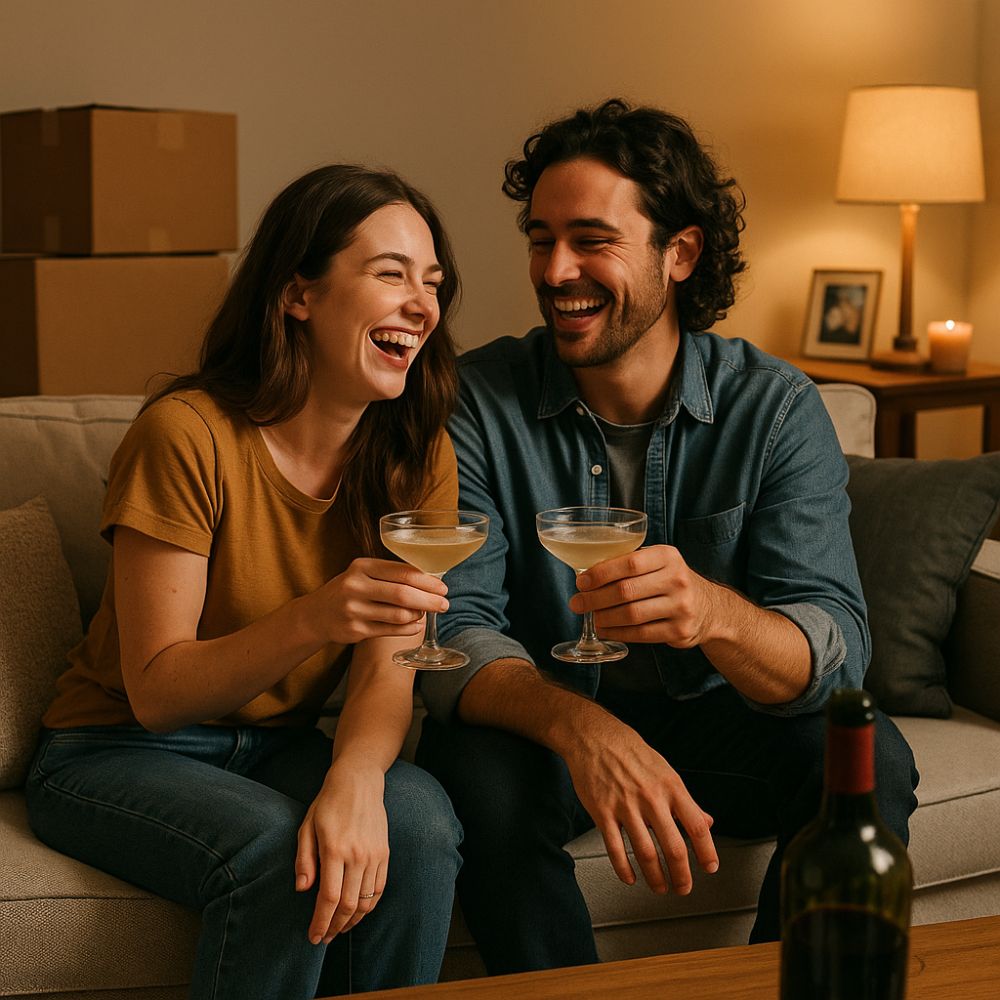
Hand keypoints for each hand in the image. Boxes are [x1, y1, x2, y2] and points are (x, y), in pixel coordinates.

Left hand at [295, 762, 388, 943]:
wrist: (359, 782)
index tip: (314, 937)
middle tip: (324, 938)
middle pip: (349, 905)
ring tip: (339, 928)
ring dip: (352, 921)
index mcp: (335, 849)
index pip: (329, 898)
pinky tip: (358, 912)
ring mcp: (374, 855)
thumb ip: (304, 860)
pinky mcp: (385, 853)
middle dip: (335, 927)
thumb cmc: (328, 804)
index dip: (321, 922)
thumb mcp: (307, 827)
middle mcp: (357, 855)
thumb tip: (302, 890)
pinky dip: (369, 906)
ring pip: (366, 901)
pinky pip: (379, 889)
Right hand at [318, 558, 448, 644]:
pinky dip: (408, 628)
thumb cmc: (349, 590)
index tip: (442, 587)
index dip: (427, 581)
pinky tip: (417, 625)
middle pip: (402, 594)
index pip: (402, 572)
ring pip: (398, 615)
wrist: (316, 615)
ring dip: (418, 615)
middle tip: (444, 604)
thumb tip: (429, 580)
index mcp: (362, 567)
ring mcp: (354, 610)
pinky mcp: (355, 631)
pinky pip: (390, 630)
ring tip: (425, 613)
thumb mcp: (363, 573)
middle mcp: (356, 586)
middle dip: (429, 600)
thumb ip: (390, 574)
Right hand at [561, 710, 717, 893]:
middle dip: (682, 875)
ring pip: (645, 853)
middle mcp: (650, 798)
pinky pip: (615, 849)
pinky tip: (629, 877)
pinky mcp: (602, 813)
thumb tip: (707, 821)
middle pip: (673, 847)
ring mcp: (625, 807)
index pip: (696, 826)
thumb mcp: (665, 770)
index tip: (710, 867)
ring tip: (659, 887)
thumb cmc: (630, 751)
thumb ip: (686, 800)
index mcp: (670, 787)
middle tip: (683, 887)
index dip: (707, 851)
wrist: (594, 737)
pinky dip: (624, 869)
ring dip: (655, 877)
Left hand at [570, 545, 715, 647]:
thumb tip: (586, 574)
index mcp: (668, 556)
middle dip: (595, 598)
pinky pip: (641, 634)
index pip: (630, 563)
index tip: (581, 582)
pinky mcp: (679, 631)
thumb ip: (629, 562)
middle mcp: (677, 580)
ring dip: (604, 617)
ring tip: (590, 616)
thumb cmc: (670, 580)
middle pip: (626, 590)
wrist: (708, 608)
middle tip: (577, 603)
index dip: (601, 573)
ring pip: (632, 614)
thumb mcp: (658, 562)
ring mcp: (681, 607)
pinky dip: (617, 633)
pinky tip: (604, 629)